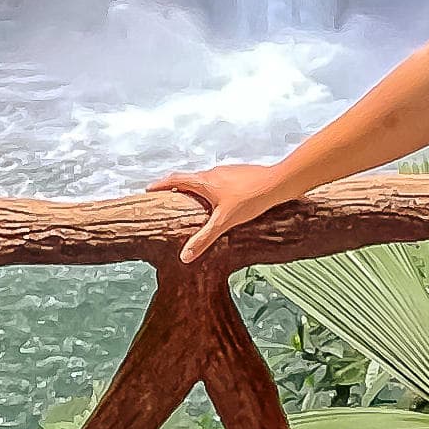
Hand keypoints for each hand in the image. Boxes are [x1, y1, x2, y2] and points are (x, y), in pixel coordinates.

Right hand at [150, 159, 287, 264]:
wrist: (278, 182)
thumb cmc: (251, 199)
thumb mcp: (224, 222)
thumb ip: (204, 239)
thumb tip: (184, 256)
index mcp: (204, 181)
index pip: (175, 179)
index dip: (161, 184)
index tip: (149, 189)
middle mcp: (213, 173)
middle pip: (189, 178)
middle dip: (176, 187)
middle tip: (168, 196)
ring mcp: (227, 171)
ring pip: (205, 179)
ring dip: (195, 187)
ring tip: (191, 201)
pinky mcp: (240, 173)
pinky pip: (220, 180)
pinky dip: (212, 188)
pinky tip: (220, 200)